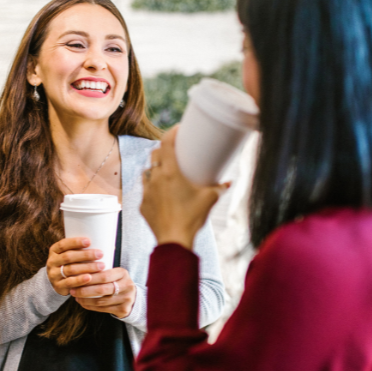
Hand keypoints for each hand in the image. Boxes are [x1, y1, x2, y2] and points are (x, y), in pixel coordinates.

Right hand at [46, 237, 105, 295]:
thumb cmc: (71, 263)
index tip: (89, 241)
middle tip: (100, 254)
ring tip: (101, 266)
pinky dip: (80, 280)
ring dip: (87, 267)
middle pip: (68, 257)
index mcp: (54, 250)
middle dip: (85, 255)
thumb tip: (107, 241)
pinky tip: (89, 278)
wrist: (59, 281)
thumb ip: (82, 248)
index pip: (63, 244)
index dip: (75, 242)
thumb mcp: (71, 254)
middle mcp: (52, 261)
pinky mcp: (58, 286)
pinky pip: (69, 283)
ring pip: (70, 269)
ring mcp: (53, 274)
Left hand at [71, 267, 136, 318]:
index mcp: (123, 273)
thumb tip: (77, 270)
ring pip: (101, 301)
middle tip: (73, 290)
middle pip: (102, 289)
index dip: (89, 278)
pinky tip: (83, 303)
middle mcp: (127, 285)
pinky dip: (91, 306)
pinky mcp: (124, 310)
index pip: (104, 275)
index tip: (76, 279)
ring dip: (85, 300)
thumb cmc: (117, 282)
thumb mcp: (113, 273)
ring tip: (76, 297)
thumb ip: (100, 271)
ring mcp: (126, 299)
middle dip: (85, 290)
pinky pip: (103, 309)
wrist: (132, 297)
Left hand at [140, 125, 228, 249]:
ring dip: (154, 167)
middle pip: (154, 155)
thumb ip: (220, 188)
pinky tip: (160, 191)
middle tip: (174, 150)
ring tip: (165, 170)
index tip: (177, 129)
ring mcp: (146, 192)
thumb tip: (228, 182)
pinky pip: (145, 190)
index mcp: (170, 173)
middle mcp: (155, 179)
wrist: (174, 241)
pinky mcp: (143, 205)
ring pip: (146, 171)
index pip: (166, 144)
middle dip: (162, 149)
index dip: (171, 133)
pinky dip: (152, 187)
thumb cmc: (192, 218)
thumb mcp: (210, 199)